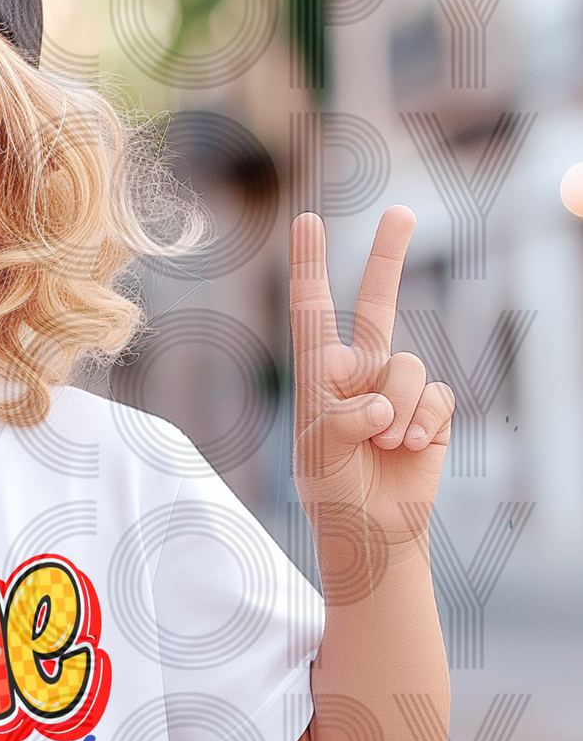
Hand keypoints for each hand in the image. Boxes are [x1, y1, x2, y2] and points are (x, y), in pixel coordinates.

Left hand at [291, 210, 454, 555]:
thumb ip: (341, 421)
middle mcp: (361, 373)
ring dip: (397, 412)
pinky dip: (421, 426)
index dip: (310, 267)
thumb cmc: (333, 491)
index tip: (304, 221)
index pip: (314, 314)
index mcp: (320, 377)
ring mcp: (398, 388)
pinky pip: (436, 398)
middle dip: (389, 257)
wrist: (371, 528)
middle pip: (378, 304)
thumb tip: (381, 404)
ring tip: (382, 445)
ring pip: (408, 369)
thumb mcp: (319, 455)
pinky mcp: (431, 409)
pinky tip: (408, 449)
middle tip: (402, 212)